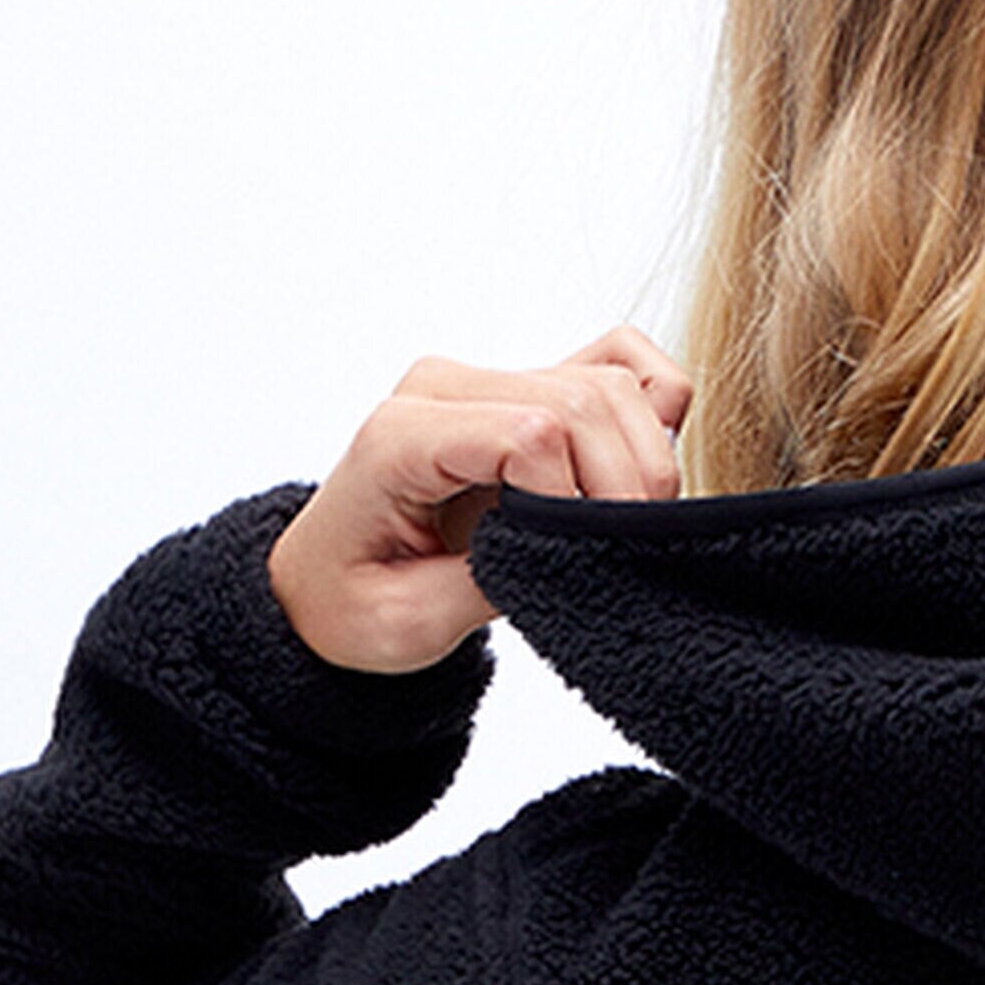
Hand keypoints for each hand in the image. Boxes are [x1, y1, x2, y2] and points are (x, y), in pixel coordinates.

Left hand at [266, 325, 694, 672]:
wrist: (329, 583)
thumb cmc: (354, 599)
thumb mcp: (407, 622)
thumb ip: (490, 580)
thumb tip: (573, 552)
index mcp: (403, 437)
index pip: (532, 432)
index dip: (574, 501)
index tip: (568, 559)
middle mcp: (447, 388)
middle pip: (584, 402)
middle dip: (626, 488)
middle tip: (617, 555)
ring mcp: (492, 379)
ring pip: (612, 384)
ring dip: (647, 460)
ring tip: (621, 529)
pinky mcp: (529, 387)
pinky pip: (620, 361)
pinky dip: (654, 409)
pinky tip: (633, 473)